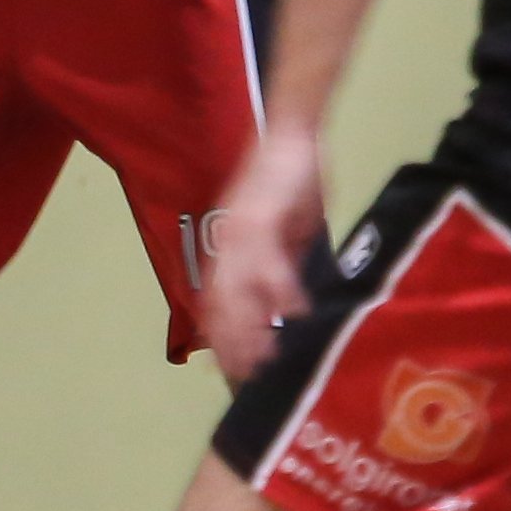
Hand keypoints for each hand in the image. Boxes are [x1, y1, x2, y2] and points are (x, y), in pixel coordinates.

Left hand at [195, 124, 329, 384]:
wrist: (292, 133)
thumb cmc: (292, 182)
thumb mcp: (288, 233)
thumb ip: (282, 265)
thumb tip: (286, 303)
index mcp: (228, 246)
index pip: (216, 301)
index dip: (222, 336)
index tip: (234, 369)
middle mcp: (227, 241)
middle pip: (220, 303)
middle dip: (233, 342)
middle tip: (248, 377)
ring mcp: (240, 230)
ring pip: (238, 289)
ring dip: (252, 325)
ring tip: (268, 356)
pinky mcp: (261, 216)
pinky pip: (268, 260)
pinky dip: (280, 289)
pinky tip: (294, 312)